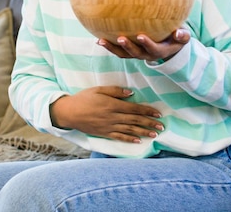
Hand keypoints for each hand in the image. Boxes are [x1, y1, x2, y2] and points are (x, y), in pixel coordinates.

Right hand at [49, 86, 163, 142]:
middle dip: (149, 123)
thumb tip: (131, 93)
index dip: (147, 111)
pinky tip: (138, 141)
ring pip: (130, 130)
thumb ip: (115, 91)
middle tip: (162, 126)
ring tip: (155, 134)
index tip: (157, 114)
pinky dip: (129, 139)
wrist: (69, 112)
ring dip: (143, 132)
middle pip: (135, 121)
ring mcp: (109, 127)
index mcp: (112, 105)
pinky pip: (119, 137)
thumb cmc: (83, 98)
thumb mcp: (98, 90)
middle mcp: (113, 117)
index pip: (134, 109)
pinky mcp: (104, 133)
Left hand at [98, 27, 189, 61]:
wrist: (170, 45)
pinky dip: (109, 47)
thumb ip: (183, 36)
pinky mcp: (129, 52)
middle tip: (120, 38)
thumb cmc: (176, 37)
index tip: (141, 35)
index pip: (153, 48)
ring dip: (112, 48)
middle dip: (127, 46)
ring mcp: (137, 54)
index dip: (147, 43)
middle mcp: (146, 55)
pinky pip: (118, 51)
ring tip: (101, 41)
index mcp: (160, 51)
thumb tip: (179, 33)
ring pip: (123, 54)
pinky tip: (99, 40)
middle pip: (135, 53)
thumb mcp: (183, 37)